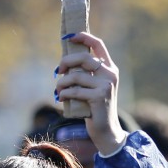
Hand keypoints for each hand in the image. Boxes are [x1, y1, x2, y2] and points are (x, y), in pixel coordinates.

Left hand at [55, 32, 125, 156]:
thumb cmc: (94, 107)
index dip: (83, 37)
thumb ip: (84, 74)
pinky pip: (74, 91)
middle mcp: (110, 74)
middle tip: (58, 72)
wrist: (107, 130)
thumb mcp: (92, 87)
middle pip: (83, 58)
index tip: (69, 37)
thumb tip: (63, 63)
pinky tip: (60, 98)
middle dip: (66, 62)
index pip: (98, 45)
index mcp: (110, 68)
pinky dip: (64, 94)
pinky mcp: (98, 97)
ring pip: (76, 76)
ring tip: (58, 90)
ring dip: (62, 83)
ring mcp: (106, 85)